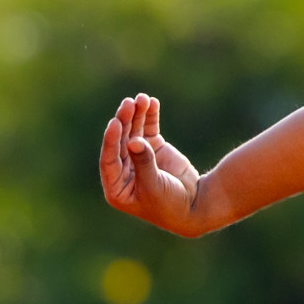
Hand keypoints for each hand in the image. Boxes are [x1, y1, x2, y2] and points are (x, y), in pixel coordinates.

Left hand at [99, 93, 202, 234]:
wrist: (194, 205)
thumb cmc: (170, 204)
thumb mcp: (154, 186)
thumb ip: (144, 163)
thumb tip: (134, 141)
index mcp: (117, 186)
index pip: (109, 159)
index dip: (111, 140)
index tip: (115, 123)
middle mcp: (124, 170)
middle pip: (121, 141)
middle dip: (125, 121)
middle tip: (129, 103)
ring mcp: (138, 157)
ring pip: (134, 131)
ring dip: (137, 114)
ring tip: (142, 98)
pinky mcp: (154, 149)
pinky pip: (149, 129)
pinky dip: (150, 116)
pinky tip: (151, 102)